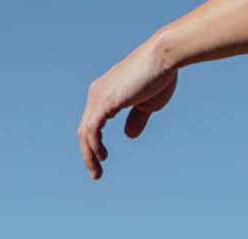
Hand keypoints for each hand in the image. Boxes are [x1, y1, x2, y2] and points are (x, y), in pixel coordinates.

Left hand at [79, 43, 179, 179]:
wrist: (163, 57)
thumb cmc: (159, 76)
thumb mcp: (147, 104)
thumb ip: (136, 119)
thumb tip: (129, 135)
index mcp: (105, 92)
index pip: (93, 121)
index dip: (94, 142)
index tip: (102, 158)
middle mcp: (97, 93)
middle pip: (85, 128)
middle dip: (88, 152)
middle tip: (96, 172)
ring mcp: (98, 96)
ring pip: (85, 132)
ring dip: (89, 154)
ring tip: (97, 171)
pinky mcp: (104, 102)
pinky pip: (92, 130)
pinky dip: (93, 146)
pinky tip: (101, 157)